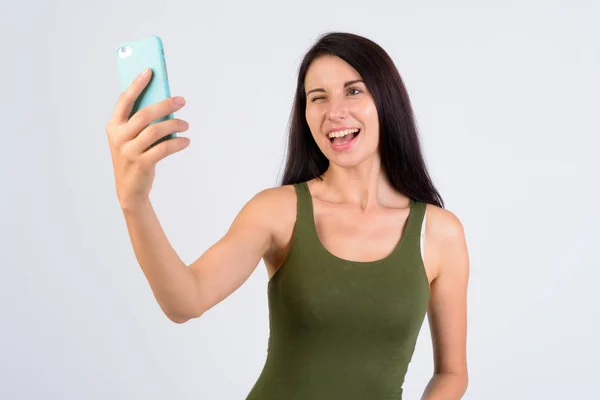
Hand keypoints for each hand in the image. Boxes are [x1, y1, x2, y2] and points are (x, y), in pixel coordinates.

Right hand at [106, 68, 189, 209]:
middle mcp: (119, 136)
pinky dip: (178, 143)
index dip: (137, 84)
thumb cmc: (134, 156)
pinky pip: (164, 148)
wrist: (130, 189)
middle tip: (182, 100)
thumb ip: (141, 121)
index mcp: (113, 126)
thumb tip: (165, 102)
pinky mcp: (142, 163)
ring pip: (156, 130)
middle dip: (166, 104)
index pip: (125, 100)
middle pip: (145, 114)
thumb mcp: (131, 137)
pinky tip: (186, 141)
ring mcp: (129, 151)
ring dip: (175, 124)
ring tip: (186, 124)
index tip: (150, 70)